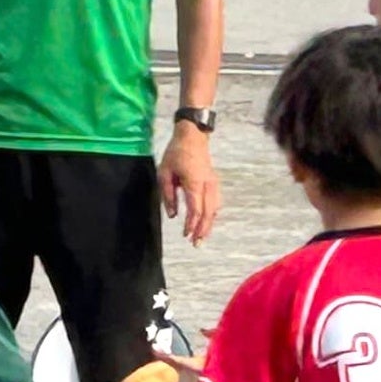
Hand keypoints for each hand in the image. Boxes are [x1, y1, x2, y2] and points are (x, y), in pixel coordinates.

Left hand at [161, 121, 221, 241]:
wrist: (193, 137)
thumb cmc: (176, 153)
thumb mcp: (164, 173)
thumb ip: (168, 195)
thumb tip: (173, 215)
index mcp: (195, 183)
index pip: (195, 209)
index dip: (191, 225)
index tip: (185, 235)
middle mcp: (208, 185)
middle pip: (208, 213)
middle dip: (202, 230)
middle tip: (196, 244)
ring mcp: (214, 183)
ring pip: (215, 209)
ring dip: (209, 224)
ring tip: (201, 238)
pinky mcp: (214, 182)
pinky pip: (216, 202)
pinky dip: (212, 215)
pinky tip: (206, 222)